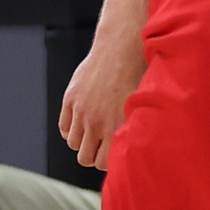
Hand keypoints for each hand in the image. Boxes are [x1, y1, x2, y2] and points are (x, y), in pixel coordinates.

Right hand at [62, 30, 145, 165]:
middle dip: (95, 154)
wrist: (123, 47)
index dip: (110, 160)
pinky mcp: (71, 100)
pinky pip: (64, 128)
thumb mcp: (145, 105)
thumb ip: (136, 128)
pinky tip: (84, 123)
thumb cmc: (141, 75)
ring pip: (74, 145)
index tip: (116, 153)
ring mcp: (81, 111)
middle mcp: (97, 122)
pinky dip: (72, 129)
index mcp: (118, 126)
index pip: (104, 163)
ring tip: (95, 132)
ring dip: (83, 142)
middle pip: (85, 158)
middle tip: (104, 144)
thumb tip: (143, 150)